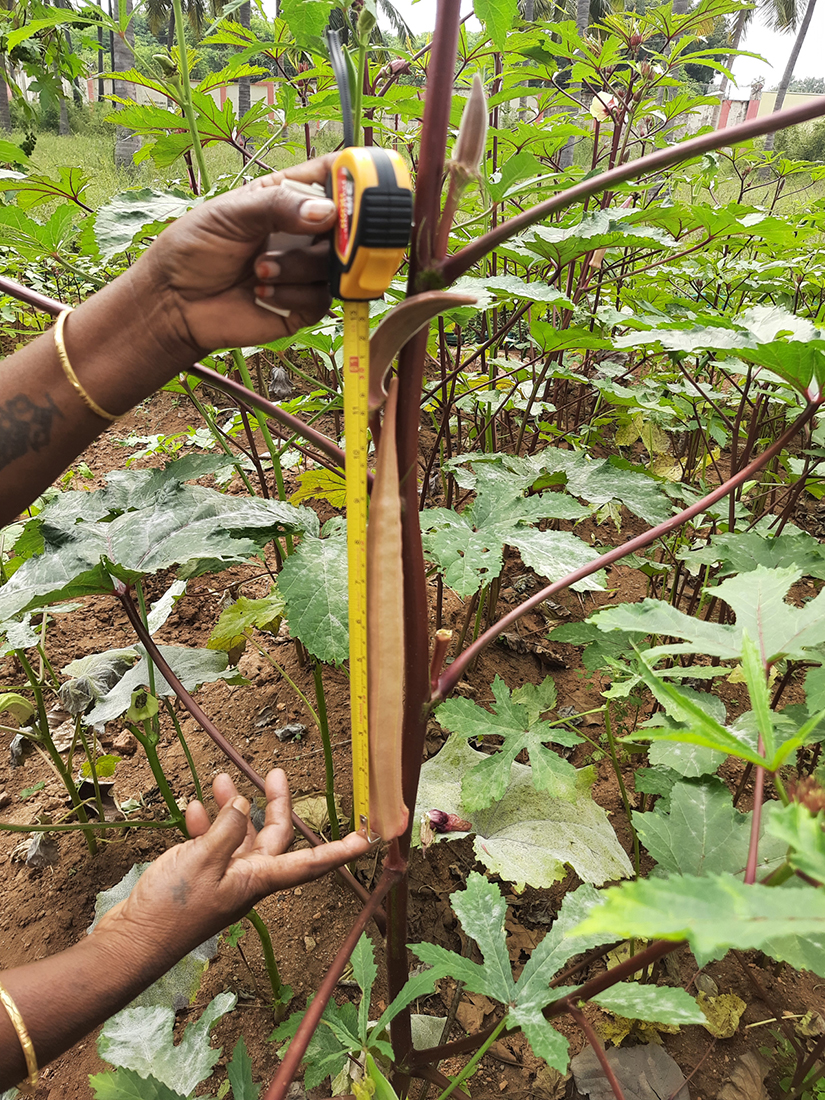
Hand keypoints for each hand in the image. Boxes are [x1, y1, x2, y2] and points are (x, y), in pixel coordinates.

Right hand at [94, 770, 370, 965]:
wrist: (131, 942)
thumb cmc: (171, 910)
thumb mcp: (203, 861)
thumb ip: (228, 829)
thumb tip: (245, 805)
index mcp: (258, 880)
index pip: (309, 862)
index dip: (339, 851)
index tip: (366, 840)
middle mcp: (247, 878)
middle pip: (273, 835)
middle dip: (274, 803)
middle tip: (273, 772)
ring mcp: (222, 877)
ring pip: (239, 834)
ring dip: (231, 807)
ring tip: (219, 780)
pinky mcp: (198, 876)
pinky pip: (210, 844)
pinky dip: (204, 824)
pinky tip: (194, 807)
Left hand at [138, 155, 337, 356]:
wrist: (175, 303)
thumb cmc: (195, 248)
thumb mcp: (231, 214)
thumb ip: (278, 206)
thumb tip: (327, 211)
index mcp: (288, 198)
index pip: (332, 177)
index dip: (352, 178)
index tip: (355, 189)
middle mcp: (303, 232)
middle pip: (348, 226)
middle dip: (334, 233)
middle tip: (310, 235)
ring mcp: (306, 269)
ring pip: (334, 265)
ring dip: (298, 267)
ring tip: (259, 270)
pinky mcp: (304, 304)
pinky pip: (321, 298)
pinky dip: (292, 294)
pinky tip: (262, 293)